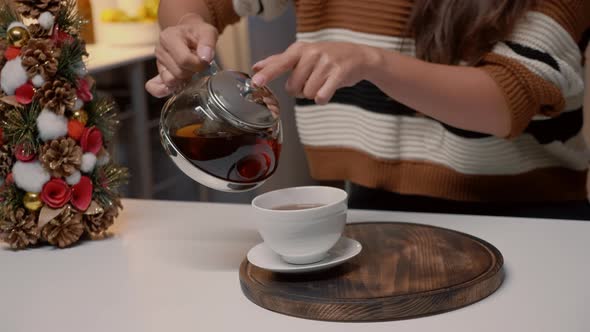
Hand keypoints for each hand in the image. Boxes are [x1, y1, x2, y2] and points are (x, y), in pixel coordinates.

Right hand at [145, 13, 217, 97]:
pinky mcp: (158, 75)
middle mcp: (160, 50)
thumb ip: (208, 43)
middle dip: (192, 72)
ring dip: (184, 80)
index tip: (205, 61)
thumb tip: (205, 57)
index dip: (198, 64)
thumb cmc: (197, 34)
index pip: (183, 60)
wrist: (190, 36)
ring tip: (189, 70)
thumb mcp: (208, 32)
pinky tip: (176, 87)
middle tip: (197, 65)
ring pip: (171, 81)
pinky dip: (164, 91)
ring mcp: (158, 64)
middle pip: (178, 72)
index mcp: (168, 37)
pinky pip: (154, 88)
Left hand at [252, 42, 379, 103]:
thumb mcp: (303, 53)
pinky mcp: (339, 74)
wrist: (358, 56)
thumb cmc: (326, 57)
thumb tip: (256, 67)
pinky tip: (329, 88)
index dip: (267, 74)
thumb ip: (279, 61)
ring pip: (307, 94)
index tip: (256, 82)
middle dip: (300, 90)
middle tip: (311, 80)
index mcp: (300, 49)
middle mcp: (312, 53)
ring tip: (322, 81)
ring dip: (313, 93)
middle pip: (293, 87)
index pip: (280, 63)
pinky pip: (321, 97)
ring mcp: (326, 63)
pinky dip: (323, 98)